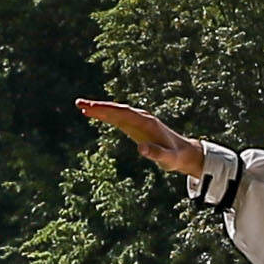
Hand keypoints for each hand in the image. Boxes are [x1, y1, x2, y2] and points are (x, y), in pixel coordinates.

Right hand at [76, 98, 203, 176]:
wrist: (184, 152)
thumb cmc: (175, 157)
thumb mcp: (168, 159)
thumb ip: (156, 154)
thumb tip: (140, 148)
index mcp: (147, 123)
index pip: (124, 113)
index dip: (107, 110)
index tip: (92, 108)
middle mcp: (141, 118)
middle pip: (117, 109)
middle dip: (99, 106)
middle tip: (79, 104)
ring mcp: (138, 120)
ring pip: (116, 112)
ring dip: (99, 109)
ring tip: (80, 106)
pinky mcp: (135, 126)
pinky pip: (117, 118)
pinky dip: (105, 115)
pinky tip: (93, 114)